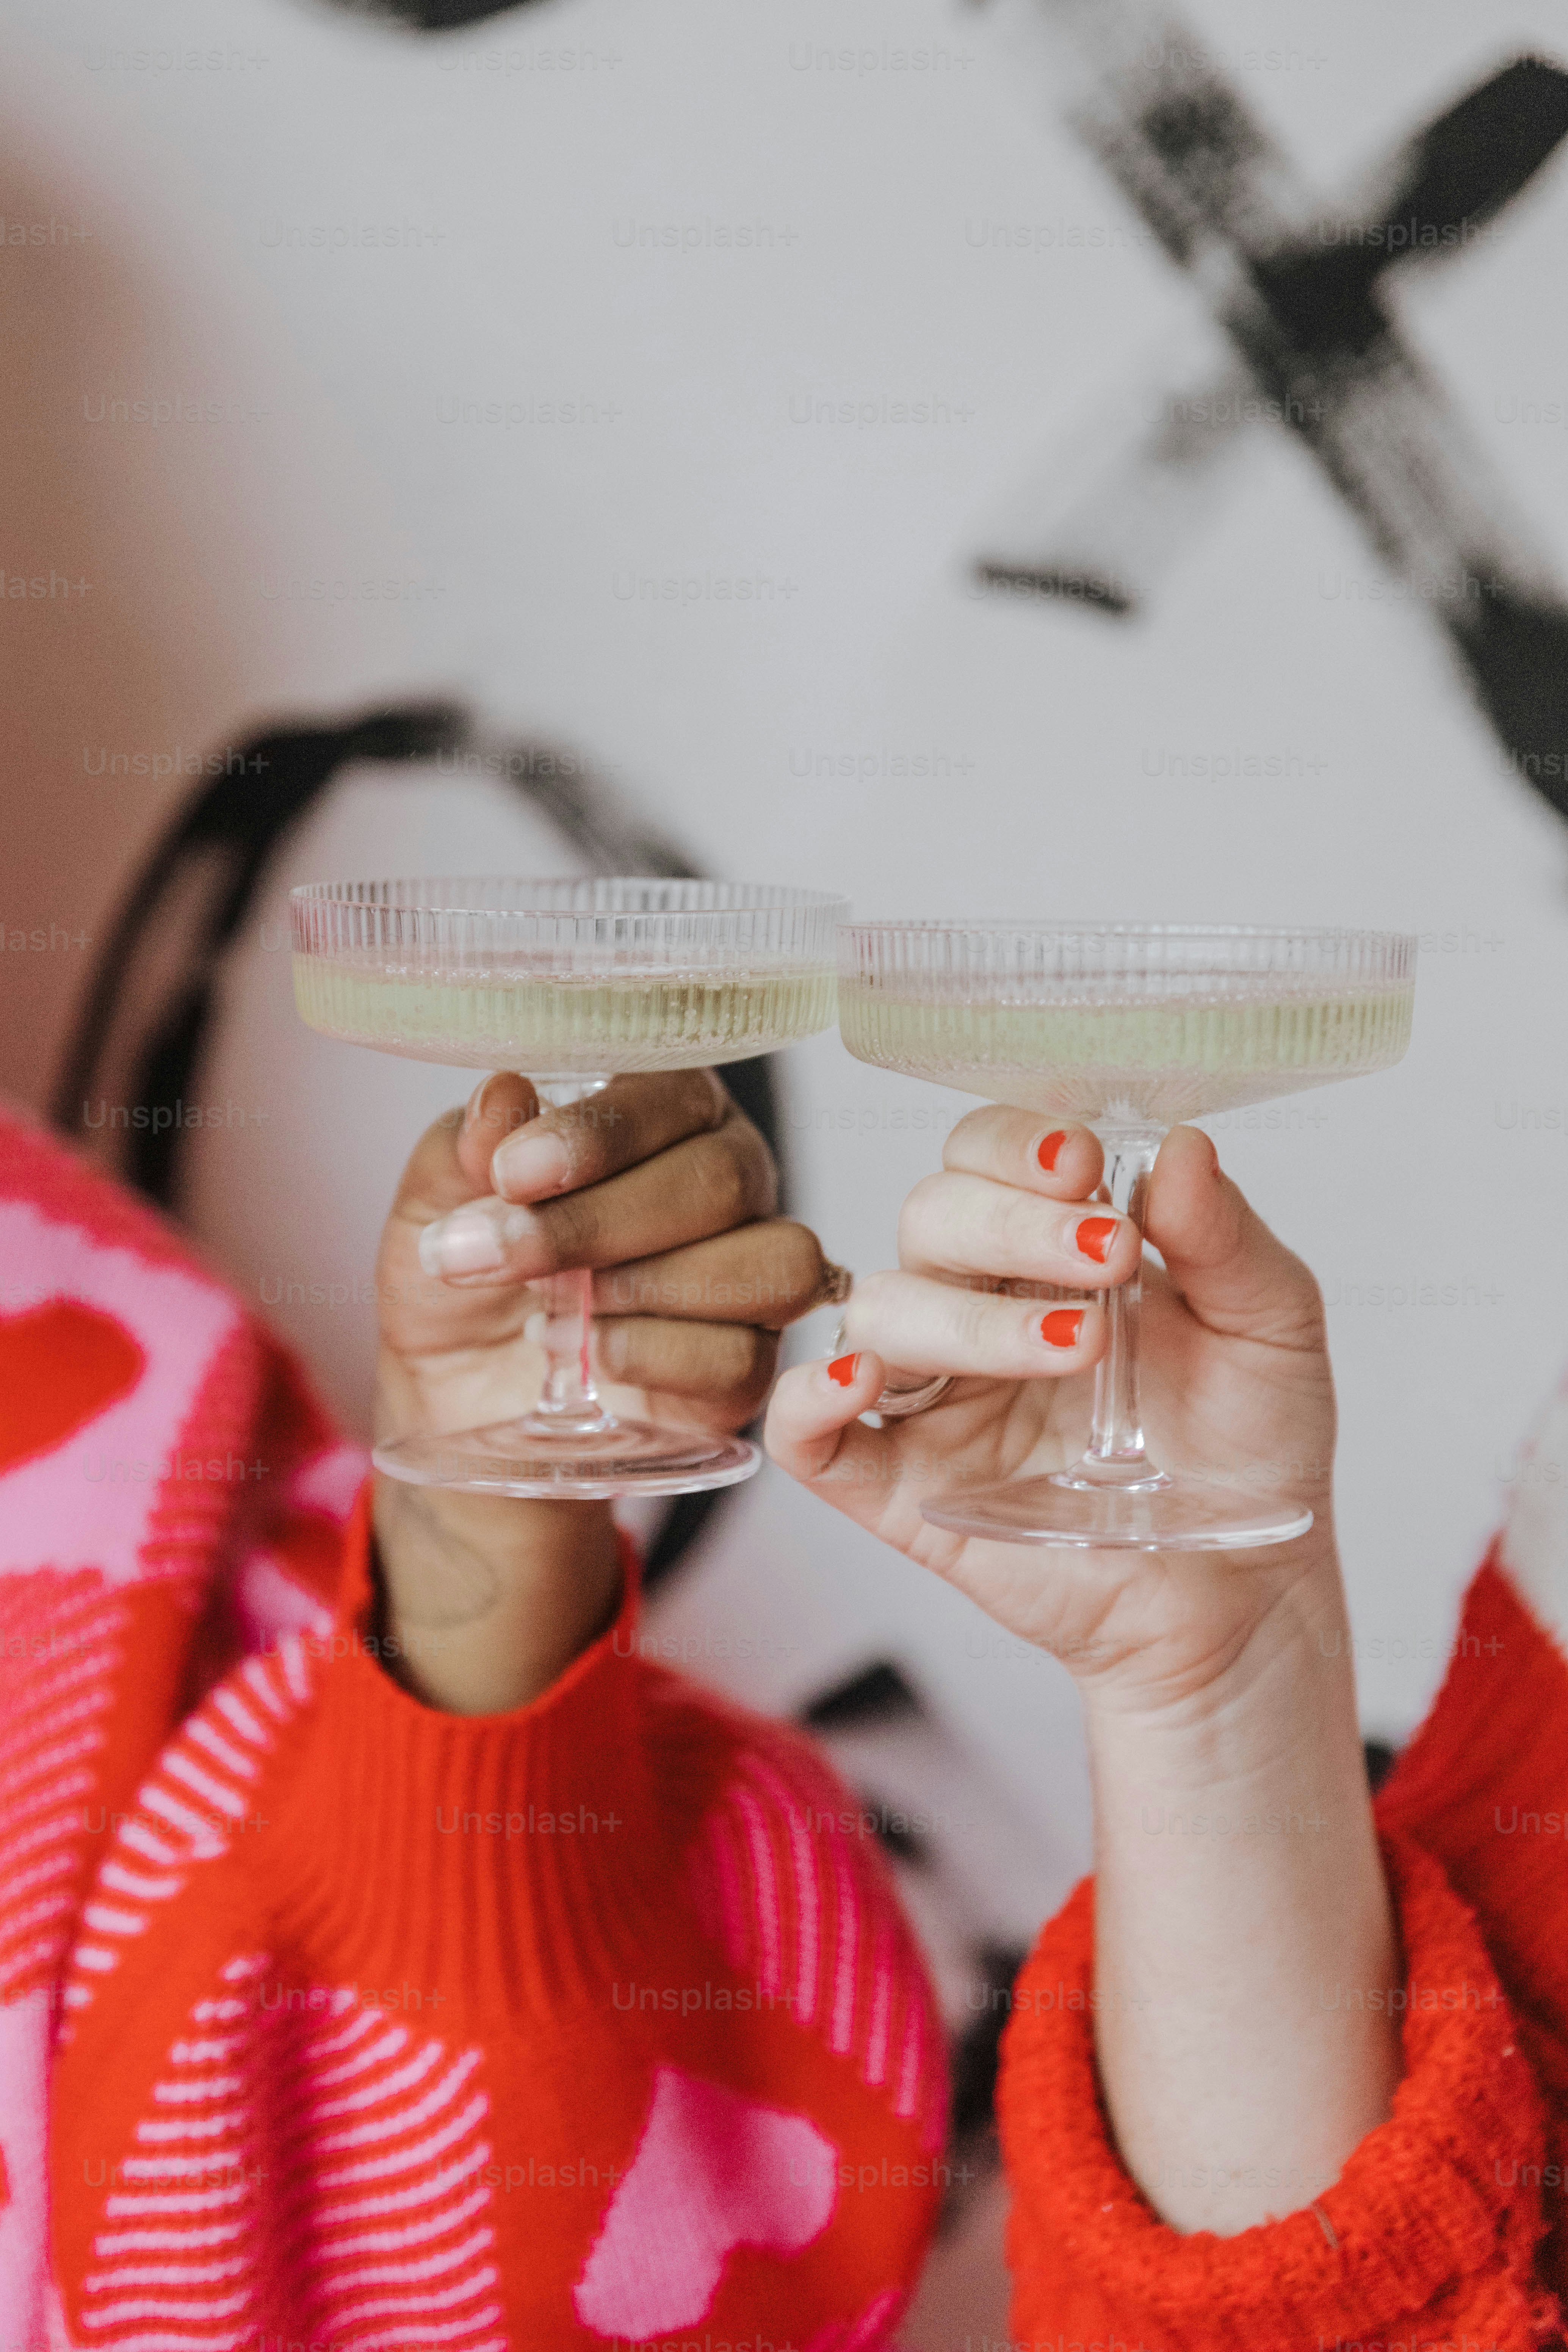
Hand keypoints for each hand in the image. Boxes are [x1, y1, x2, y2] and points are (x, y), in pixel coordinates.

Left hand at [374, 1068, 831, 1712]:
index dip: (601, 1132)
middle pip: (724, 1180)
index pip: (675, 1095)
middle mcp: (730, 1181)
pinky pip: (743, 1357)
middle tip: (499, 1255)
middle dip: (598, 1223)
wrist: (455, 1388)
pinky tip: (583, 1355)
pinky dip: (652, 1356)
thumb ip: (470, 1144)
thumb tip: (505, 1097)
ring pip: (766, 1263)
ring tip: (544, 1307)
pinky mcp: (746, 1369)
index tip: (512, 1173)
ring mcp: (751, 1276)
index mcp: (666, 1112)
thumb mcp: (437, 1198)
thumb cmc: (465, 1263)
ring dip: (641, 1287)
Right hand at [766, 1111, 1335, 1714]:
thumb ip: (1224, 1236)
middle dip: (1010, 1223)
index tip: (1086, 1162)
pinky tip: (867, 1385)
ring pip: (881, 1314)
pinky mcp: (903, 1488)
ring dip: (967, 1317)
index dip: (1016, 1145)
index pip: (986, 1156)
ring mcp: (935, 1399)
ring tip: (1077, 1347)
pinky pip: (804, 1434)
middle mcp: (977, 1306)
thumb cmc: (1250, 1447)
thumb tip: (1180, 1144)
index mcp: (1050, 1250)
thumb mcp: (1272, 1325)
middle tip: (1107, 1256)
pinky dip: (811, 1398)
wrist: (1246, 1588)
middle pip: (930, 1217)